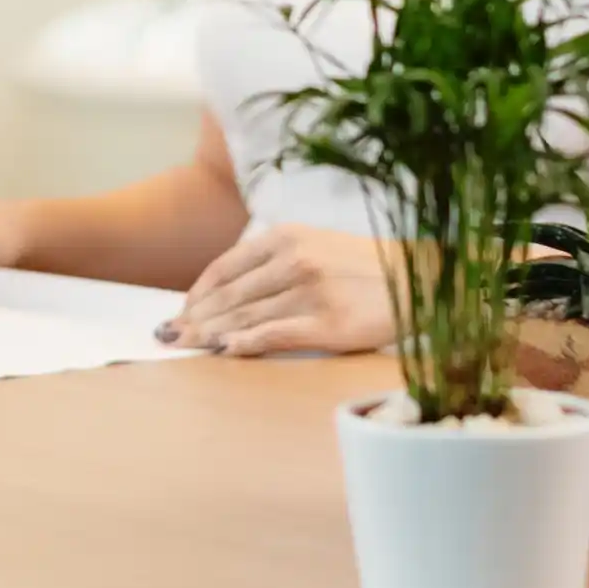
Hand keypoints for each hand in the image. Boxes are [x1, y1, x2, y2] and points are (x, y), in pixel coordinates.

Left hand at [164, 224, 394, 356]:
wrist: (421, 279)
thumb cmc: (364, 266)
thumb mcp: (315, 245)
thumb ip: (272, 262)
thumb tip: (227, 294)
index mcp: (286, 237)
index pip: (226, 266)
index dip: (198, 293)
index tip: (181, 312)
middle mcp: (294, 259)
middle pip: (231, 295)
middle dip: (195, 318)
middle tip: (167, 336)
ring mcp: (311, 291)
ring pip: (247, 315)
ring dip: (210, 333)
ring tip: (185, 347)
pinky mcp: (330, 323)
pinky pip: (278, 334)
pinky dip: (247, 342)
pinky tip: (225, 350)